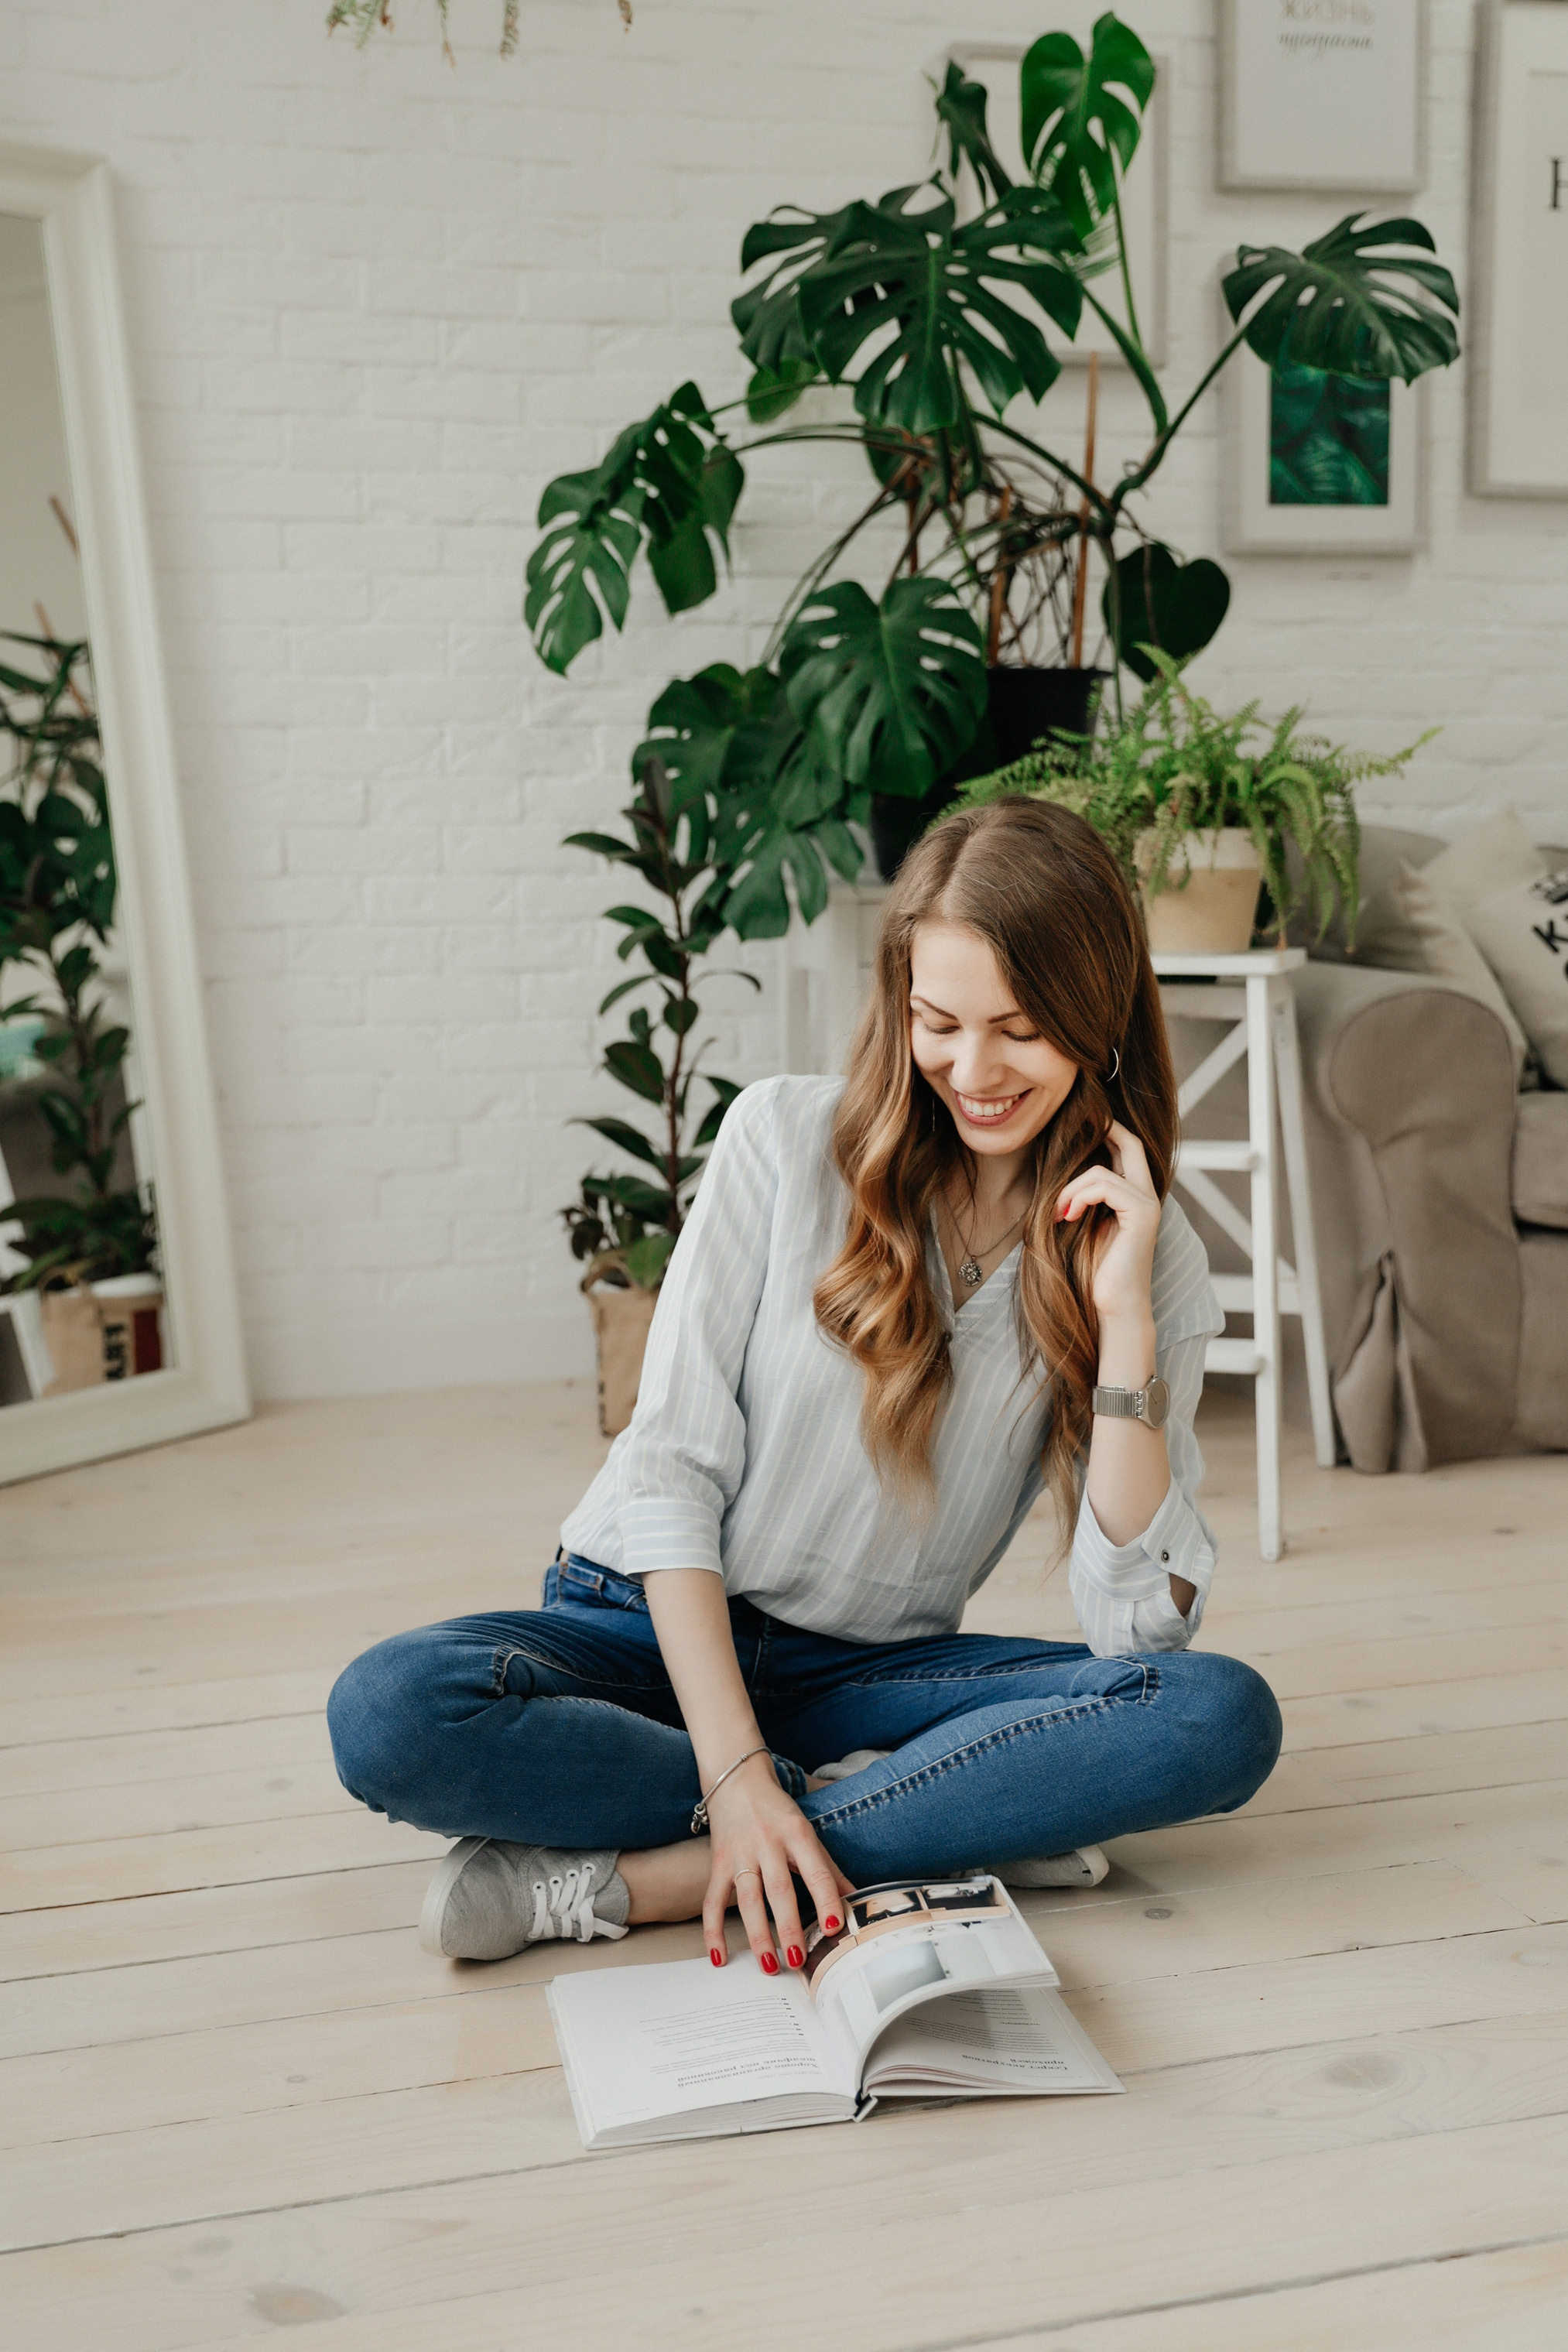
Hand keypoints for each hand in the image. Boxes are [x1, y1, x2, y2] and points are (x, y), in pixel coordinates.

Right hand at [703, 1753, 853, 1973]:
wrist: (736, 1779)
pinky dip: (713, 1930)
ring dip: (758, 1936)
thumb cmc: (777, 1811)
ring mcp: (739, 1853)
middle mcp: (767, 1843)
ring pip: (747, 1899)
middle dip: (789, 1927)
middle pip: (779, 1890)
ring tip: (770, 1966)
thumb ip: (828, 1868)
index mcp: (797, 1833)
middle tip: (798, 1960)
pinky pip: (712, 1900)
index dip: (826, 1900)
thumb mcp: (807, 1832)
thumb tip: (855, 1900)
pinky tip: (719, 1957)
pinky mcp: (717, 1863)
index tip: (834, 1928)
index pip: (816, 1871)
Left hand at [1056, 1119, 1161, 1326]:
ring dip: (1070, 1190)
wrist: (1113, 1307)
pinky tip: (1067, 1217)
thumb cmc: (1096, 1272)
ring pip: (1101, 1172)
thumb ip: (1086, 1198)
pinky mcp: (1142, 1215)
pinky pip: (1104, 1186)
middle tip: (1076, 1122)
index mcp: (1136, 1197)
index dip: (1110, 1130)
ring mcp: (1148, 1205)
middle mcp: (1148, 1196)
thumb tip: (1064, 1171)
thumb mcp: (1087, 1225)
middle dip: (1104, 1128)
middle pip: (1131, 1143)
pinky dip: (1078, 1198)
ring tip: (1058, 1213)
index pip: (1128, 1149)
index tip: (1081, 1123)